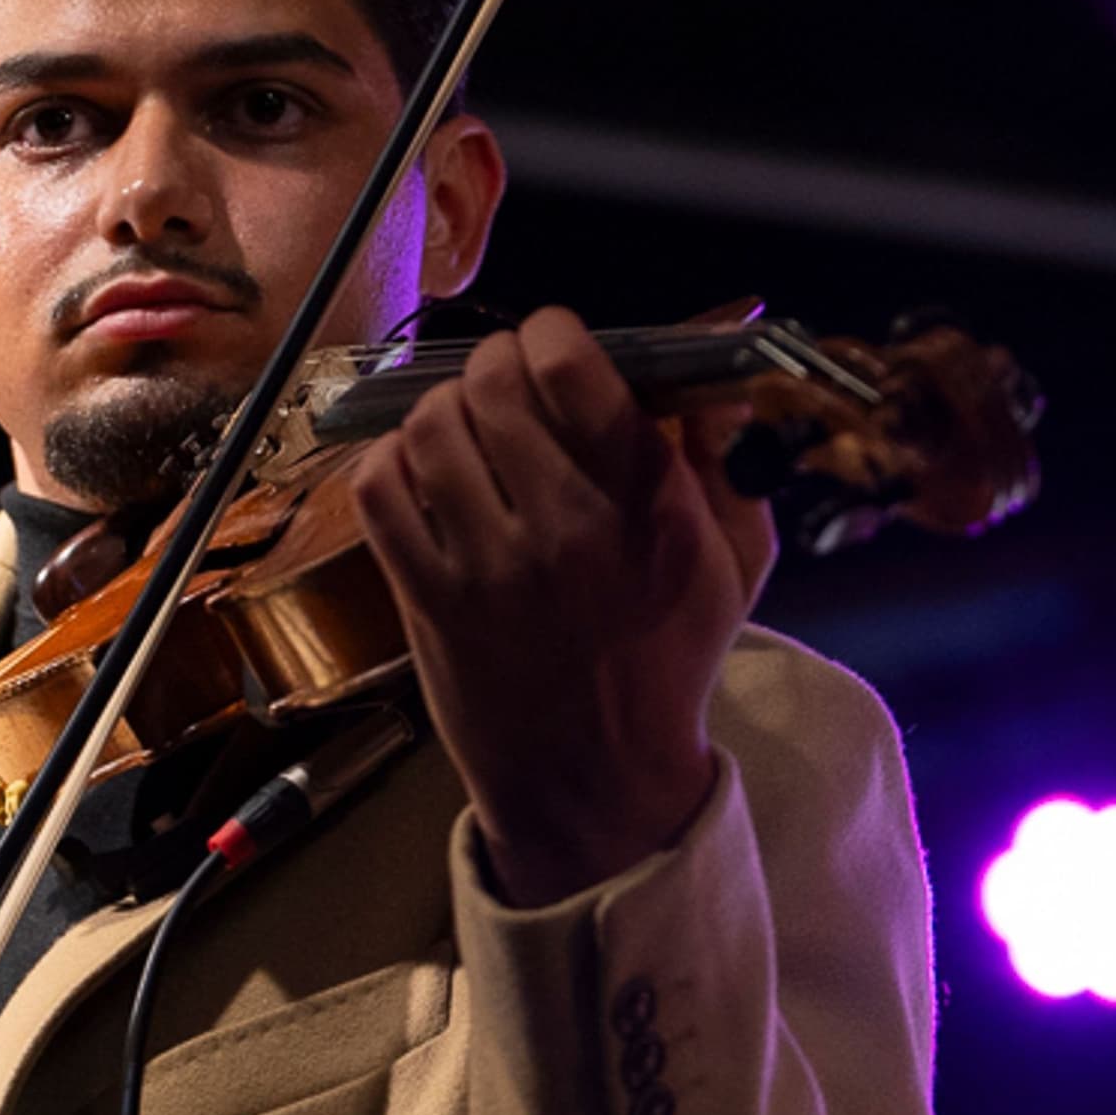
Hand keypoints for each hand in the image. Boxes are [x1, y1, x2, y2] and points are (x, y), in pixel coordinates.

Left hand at [348, 306, 778, 905]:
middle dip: (496, 368)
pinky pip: (381, 489)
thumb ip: (729, 464)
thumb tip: (711, 380)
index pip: (573, 369)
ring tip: (464, 431)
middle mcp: (566, 527)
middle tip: (505, 387)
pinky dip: (391, 463)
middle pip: (493, 384)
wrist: (595, 780)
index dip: (552, 334)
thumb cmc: (666, 660)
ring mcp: (489, 565)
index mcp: (649, 506)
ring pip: (432, 427)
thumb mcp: (734, 565)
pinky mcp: (429, 598)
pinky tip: (421, 475)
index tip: (554, 347)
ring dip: (443, 411)